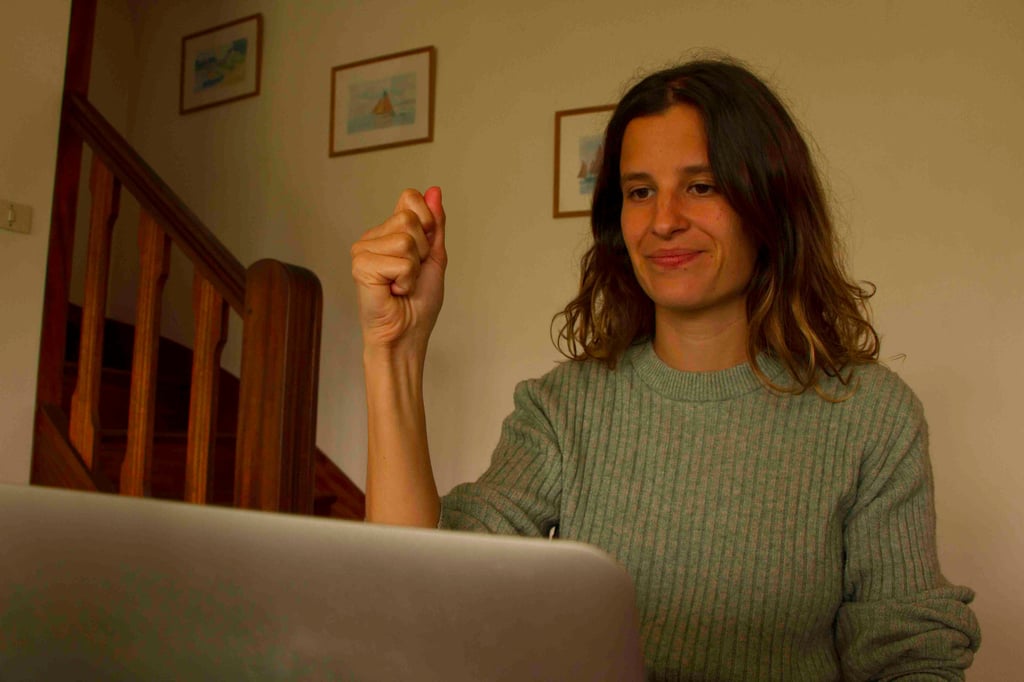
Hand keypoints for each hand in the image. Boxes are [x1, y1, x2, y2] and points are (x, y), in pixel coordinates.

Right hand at [351, 187, 446, 352]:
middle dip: (422, 251)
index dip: (428, 223)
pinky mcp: (361, 265)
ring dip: (414, 268)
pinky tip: (393, 291)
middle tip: (411, 275)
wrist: (407, 334)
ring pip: (406, 239)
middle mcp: (372, 237)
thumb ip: (434, 224)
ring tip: (402, 284)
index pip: (410, 198)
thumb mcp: (434, 257)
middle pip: (410, 218)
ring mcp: (363, 249)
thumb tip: (434, 190)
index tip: (423, 253)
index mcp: (388, 231)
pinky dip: (406, 280)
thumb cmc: (418, 303)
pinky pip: (400, 260)